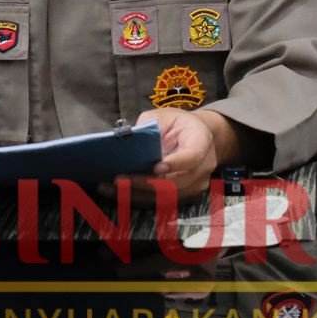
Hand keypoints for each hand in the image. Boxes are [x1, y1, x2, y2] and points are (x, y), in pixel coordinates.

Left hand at [107, 108, 234, 202]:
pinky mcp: (186, 195)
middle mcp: (203, 166)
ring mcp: (196, 184)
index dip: (175, 164)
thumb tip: (130, 141)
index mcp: (201, 141)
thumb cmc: (178, 124)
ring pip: (168, 196)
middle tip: (120, 180)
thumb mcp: (164, 116)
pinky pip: (163, 201)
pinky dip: (141, 197)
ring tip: (113, 188)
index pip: (192, 156)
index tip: (155, 167)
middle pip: (177, 182)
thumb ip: (150, 127)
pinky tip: (121, 193)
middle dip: (146, 183)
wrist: (198, 136)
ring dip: (139, 194)